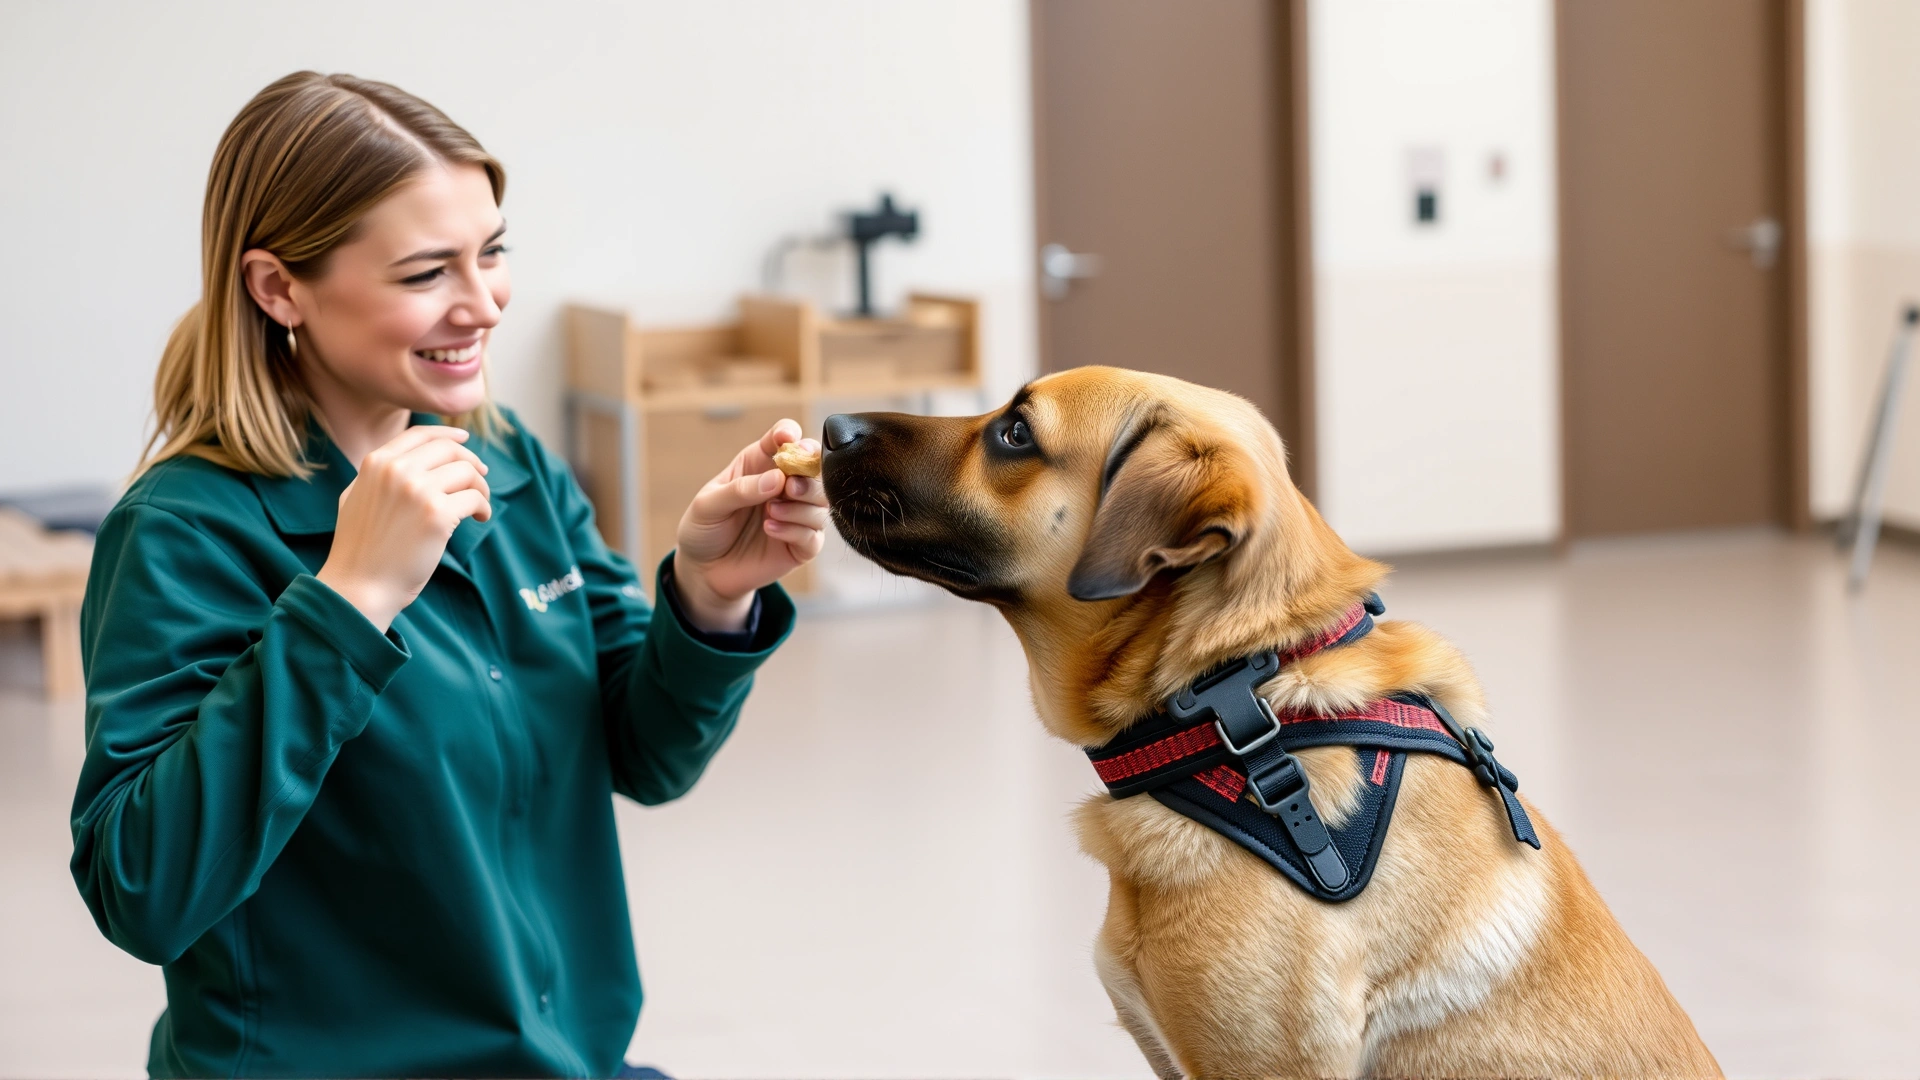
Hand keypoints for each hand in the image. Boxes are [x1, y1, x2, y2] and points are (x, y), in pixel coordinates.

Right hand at [316, 426, 491, 631]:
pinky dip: (483, 507)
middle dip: (471, 462)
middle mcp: (396, 470)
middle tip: (481, 479)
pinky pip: (475, 498)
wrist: (359, 585)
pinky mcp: (437, 514)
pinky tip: (480, 518)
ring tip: (479, 506)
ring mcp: (417, 490)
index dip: (448, 434)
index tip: (465, 440)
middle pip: (450, 449)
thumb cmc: (359, 548)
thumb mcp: (356, 496)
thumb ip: (379, 474)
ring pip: (468, 472)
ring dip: (481, 488)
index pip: (421, 434)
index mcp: (376, 462)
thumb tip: (412, 458)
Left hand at [672, 419, 828, 632]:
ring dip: (801, 506)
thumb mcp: (709, 505)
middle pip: (815, 468)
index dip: (790, 433)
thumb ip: (740, 489)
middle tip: (788, 487)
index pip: (785, 438)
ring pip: (822, 502)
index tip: (787, 439)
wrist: (702, 571)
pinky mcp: (800, 546)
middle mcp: (783, 486)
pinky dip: (796, 530)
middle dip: (808, 474)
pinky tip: (771, 529)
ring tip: (770, 512)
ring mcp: (795, 516)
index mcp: (760, 465)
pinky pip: (814, 535)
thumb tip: (777, 479)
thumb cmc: (704, 529)